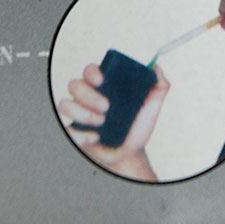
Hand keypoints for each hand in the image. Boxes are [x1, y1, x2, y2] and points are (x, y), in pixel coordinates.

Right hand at [58, 63, 169, 181]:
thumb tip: (156, 69)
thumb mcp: (151, 105)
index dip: (92, 72)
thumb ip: (158, 85)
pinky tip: (94, 137)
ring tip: (101, 123)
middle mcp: (88, 97)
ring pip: (65, 104)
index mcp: (104, 86)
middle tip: (106, 107)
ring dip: (82, 113)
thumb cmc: (135, 127)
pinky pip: (66, 129)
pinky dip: (79, 134)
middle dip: (89, 95)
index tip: (102, 80)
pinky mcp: (75, 132)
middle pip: (74, 85)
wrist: (130, 154)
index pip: (90, 70)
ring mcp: (80, 115)